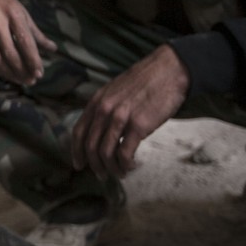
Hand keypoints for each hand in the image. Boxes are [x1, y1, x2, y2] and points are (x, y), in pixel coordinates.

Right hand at [0, 0, 56, 85]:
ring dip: (8, 74)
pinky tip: (0, 72)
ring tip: (18, 79)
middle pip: (9, 54)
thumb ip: (35, 31)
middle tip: (30, 80)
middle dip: (21, 71)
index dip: (33, 60)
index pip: (25, 41)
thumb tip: (52, 49)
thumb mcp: (19, 8)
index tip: (39, 73)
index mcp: (12, 12)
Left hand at [70, 45, 189, 179]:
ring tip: (118, 174)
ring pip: (106, 153)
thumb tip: (100, 130)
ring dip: (111, 168)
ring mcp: (120, 118)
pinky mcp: (139, 126)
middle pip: (90, 146)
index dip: (76, 151)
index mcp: (96, 102)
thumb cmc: (144, 81)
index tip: (79, 165)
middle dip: (94, 165)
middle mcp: (104, 110)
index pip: (78, 132)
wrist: (169, 70)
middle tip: (101, 175)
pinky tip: (130, 167)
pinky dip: (125, 165)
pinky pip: (124, 153)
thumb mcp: (115, 90)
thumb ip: (105, 108)